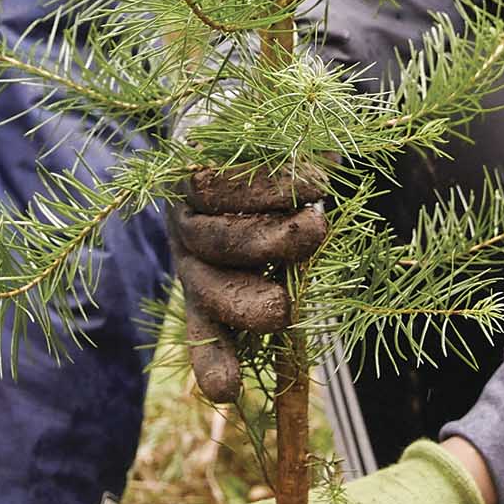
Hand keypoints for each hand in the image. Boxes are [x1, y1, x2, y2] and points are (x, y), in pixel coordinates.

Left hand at [166, 164, 326, 403]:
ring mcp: (186, 211)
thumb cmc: (284, 189)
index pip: (208, 332)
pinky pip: (228, 185)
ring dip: (271, 238)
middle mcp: (191, 255)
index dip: (215, 362)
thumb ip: (297, 272)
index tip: (227, 392)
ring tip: (317, 228)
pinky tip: (313, 184)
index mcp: (212, 285)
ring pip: (220, 239)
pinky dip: (274, 187)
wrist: (250, 111)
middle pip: (210, 290)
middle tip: (283, 310)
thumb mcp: (294, 237)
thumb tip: (298, 314)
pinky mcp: (191, 166)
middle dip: (245, 305)